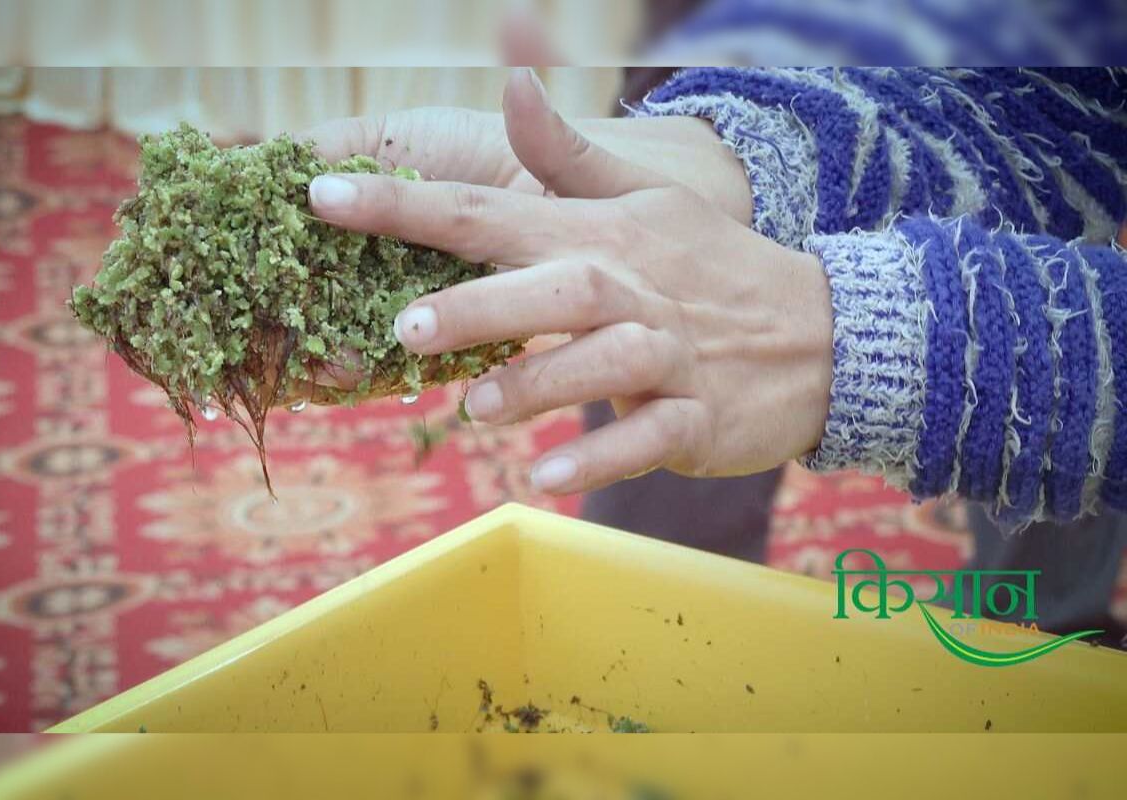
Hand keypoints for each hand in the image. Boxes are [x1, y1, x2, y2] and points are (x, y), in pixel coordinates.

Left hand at [308, 69, 833, 493]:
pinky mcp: (698, 418)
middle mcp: (631, 290)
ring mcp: (671, 356)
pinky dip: (600, 457)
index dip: (403, 204)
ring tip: (472, 409)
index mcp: (601, 235)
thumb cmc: (709, 268)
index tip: (320, 196)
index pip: (490, 211)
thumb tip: (511, 85)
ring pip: (600, 364)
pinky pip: (647, 437)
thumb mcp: (644, 201)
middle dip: (478, 306)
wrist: (821, 336)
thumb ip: (566, 157)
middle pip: (552, 290)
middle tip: (402, 328)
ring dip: (537, 384)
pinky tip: (546, 477)